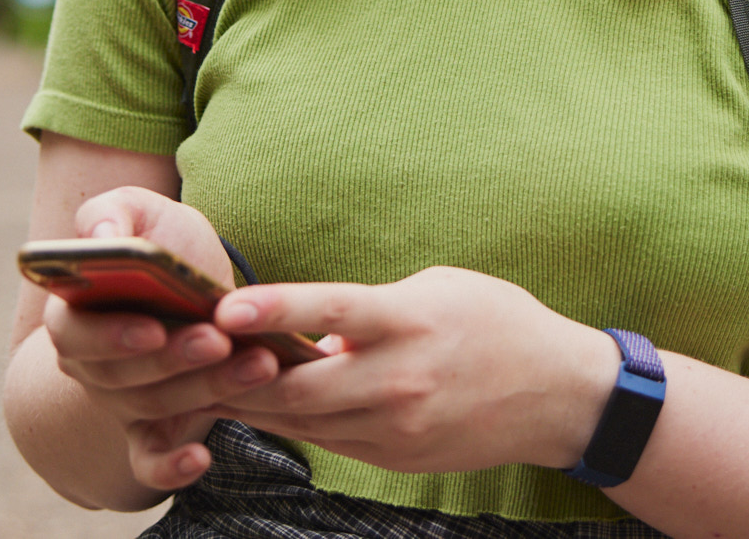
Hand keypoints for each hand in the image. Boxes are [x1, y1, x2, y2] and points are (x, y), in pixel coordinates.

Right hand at [40, 186, 270, 490]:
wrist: (186, 286)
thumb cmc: (161, 244)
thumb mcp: (140, 213)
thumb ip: (112, 213)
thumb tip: (102, 237)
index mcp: (72, 312)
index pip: (76, 332)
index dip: (113, 336)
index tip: (155, 329)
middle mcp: (89, 364)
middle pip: (122, 374)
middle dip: (174, 360)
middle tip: (220, 341)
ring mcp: (120, 400)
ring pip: (154, 404)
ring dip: (204, 388)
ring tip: (258, 364)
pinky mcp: (152, 428)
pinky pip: (149, 460)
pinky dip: (170, 467)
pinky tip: (201, 458)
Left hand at [203, 266, 618, 476]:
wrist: (559, 395)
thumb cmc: (497, 323)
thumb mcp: (437, 290)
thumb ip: (372, 309)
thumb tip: (313, 331)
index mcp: (410, 322)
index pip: (331, 311)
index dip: (275, 309)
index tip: (225, 308)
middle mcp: (399, 380)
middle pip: (298, 387)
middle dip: (238, 373)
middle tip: (189, 353)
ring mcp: (397, 428)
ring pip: (304, 421)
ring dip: (254, 402)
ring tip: (206, 381)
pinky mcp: (396, 458)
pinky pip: (329, 440)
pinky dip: (294, 422)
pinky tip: (265, 405)